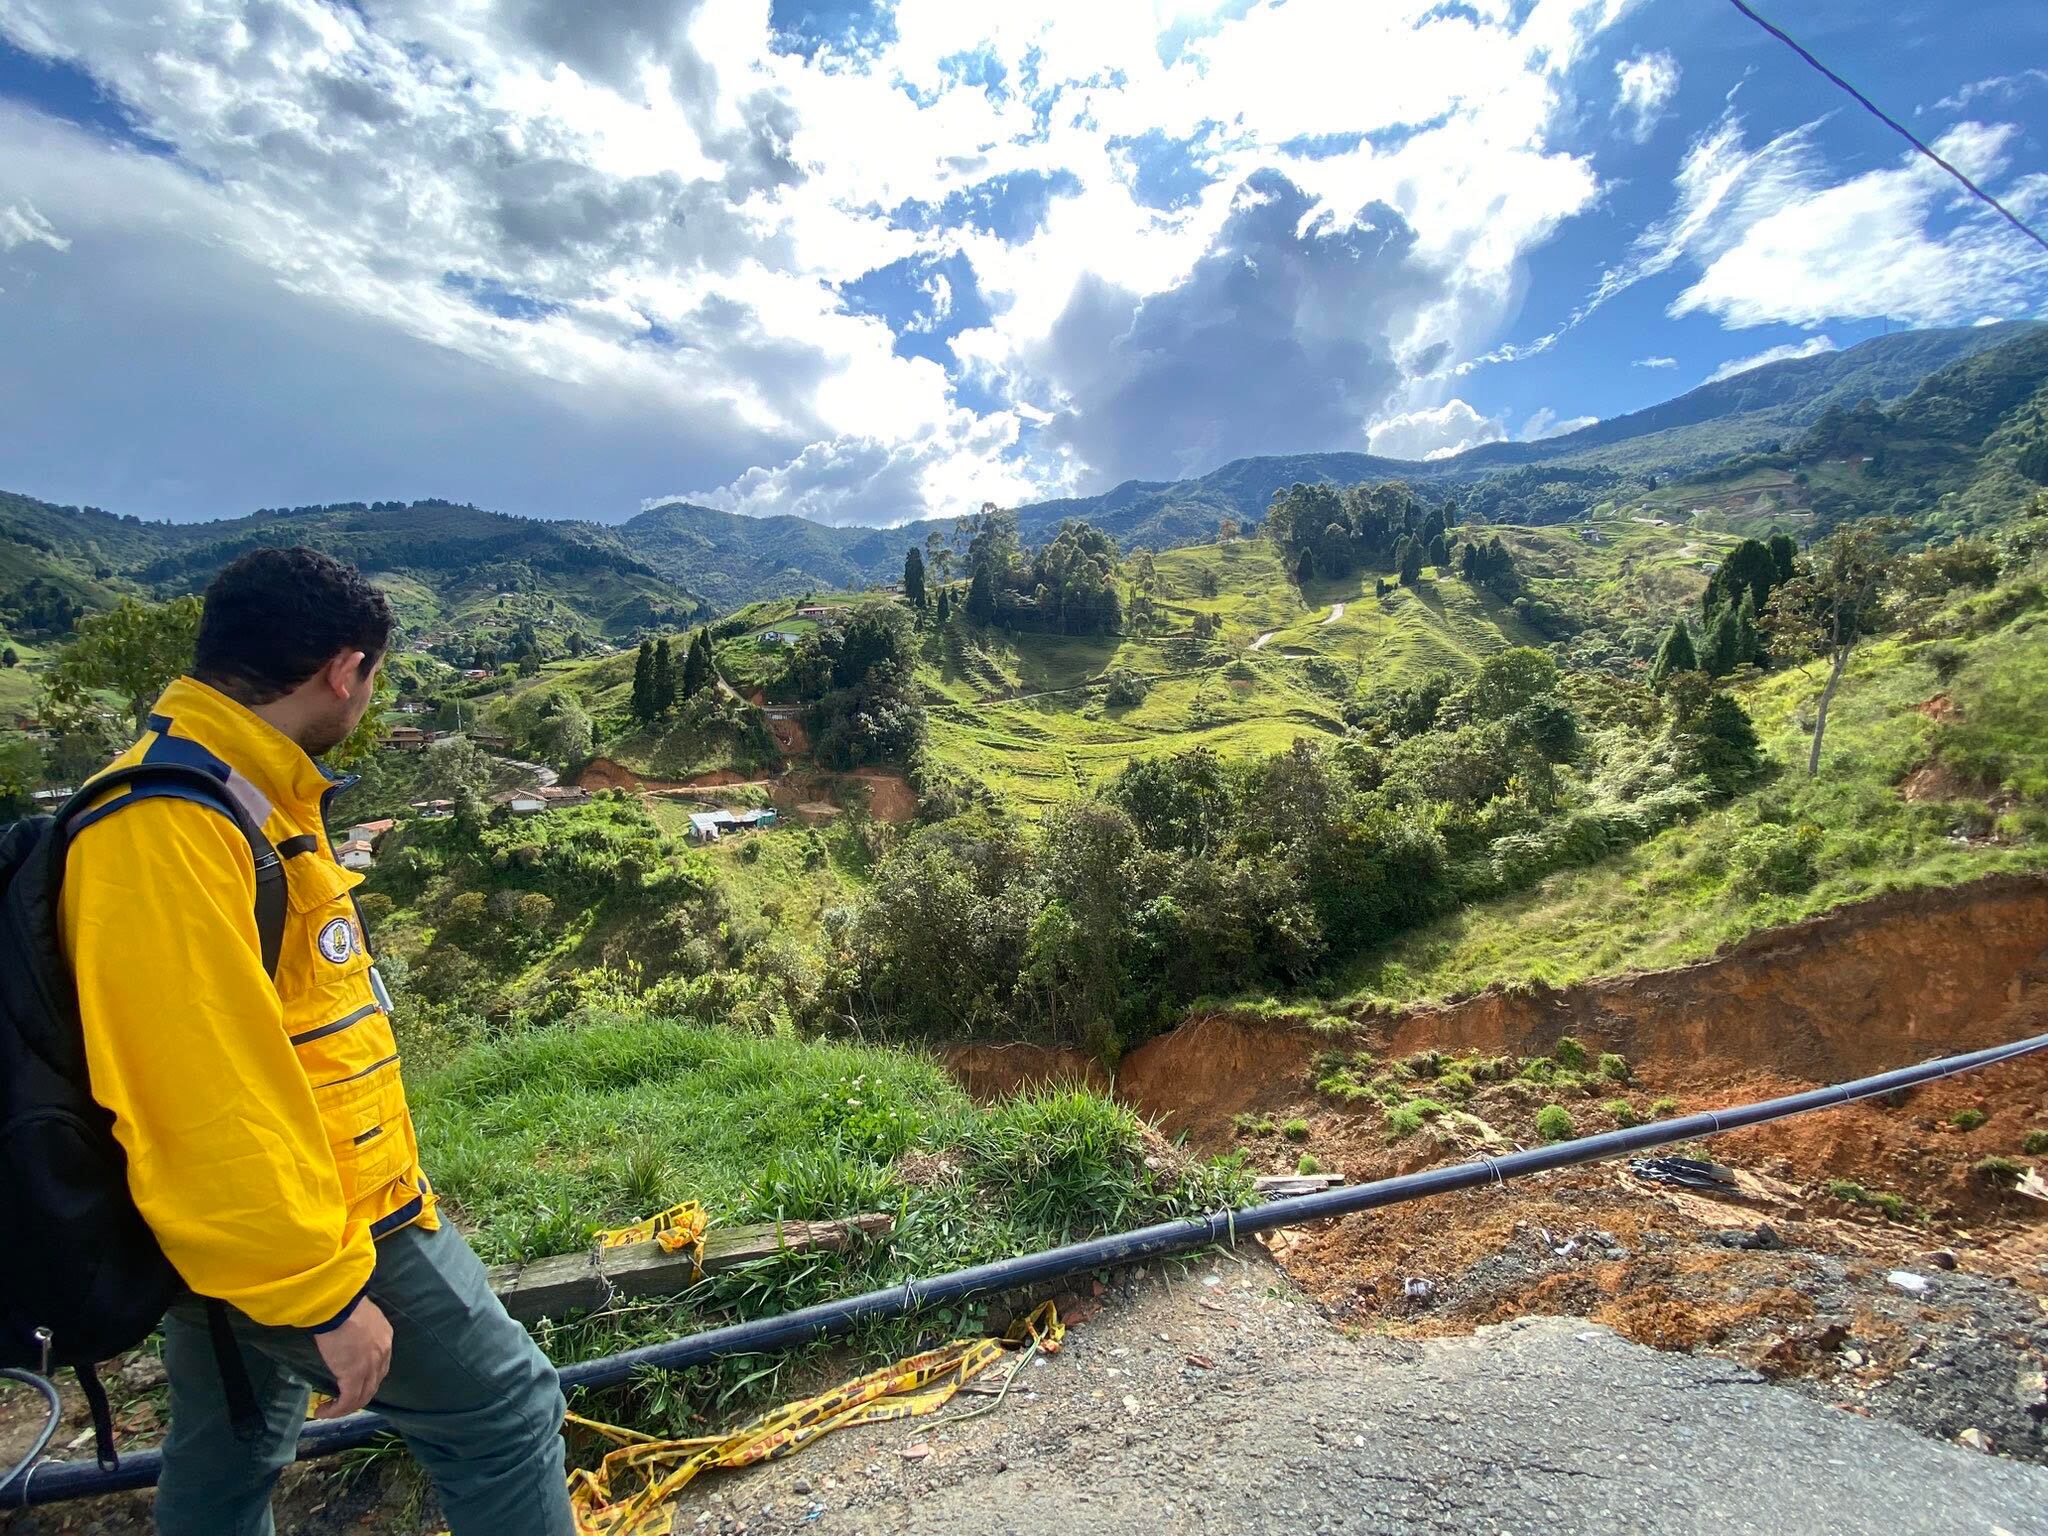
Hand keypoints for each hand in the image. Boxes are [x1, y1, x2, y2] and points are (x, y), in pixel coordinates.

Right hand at [312, 1299, 391, 1417]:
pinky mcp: (354, 1375)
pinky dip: (335, 1410)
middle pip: (373, 1384)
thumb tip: (346, 1337)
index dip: (367, 1379)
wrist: (339, 1305)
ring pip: (362, 1396)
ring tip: (328, 1410)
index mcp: (385, 1338)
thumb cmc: (343, 1305)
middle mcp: (383, 1354)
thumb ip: (359, 1330)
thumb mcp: (359, 1316)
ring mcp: (370, 1366)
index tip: (351, 1384)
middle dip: (358, 1396)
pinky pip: (347, 1401)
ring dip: (345, 1407)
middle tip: (340, 1402)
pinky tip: (322, 1411)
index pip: (380, 1366)